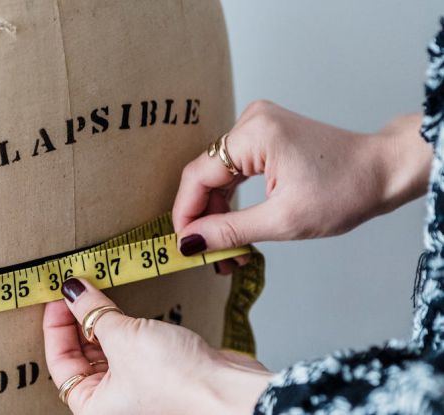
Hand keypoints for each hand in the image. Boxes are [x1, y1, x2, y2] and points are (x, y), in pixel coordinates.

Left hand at [43, 278, 271, 414]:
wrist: (229, 389)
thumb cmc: (178, 382)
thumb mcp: (123, 338)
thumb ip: (93, 312)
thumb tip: (72, 290)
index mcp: (92, 406)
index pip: (60, 362)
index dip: (56, 325)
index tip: (60, 295)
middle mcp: (111, 401)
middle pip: (80, 355)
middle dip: (77, 320)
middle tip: (76, 287)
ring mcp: (135, 386)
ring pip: (105, 348)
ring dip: (100, 319)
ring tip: (95, 289)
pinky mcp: (156, 371)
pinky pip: (129, 345)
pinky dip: (122, 324)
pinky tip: (119, 304)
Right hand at [172, 101, 428, 270]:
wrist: (383, 171)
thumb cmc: (346, 190)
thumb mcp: (284, 220)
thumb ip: (230, 231)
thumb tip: (189, 243)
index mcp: (253, 134)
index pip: (197, 176)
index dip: (185, 214)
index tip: (182, 246)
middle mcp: (250, 122)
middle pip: (206, 176)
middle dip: (204, 219)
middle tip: (209, 256)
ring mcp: (257, 126)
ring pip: (218, 176)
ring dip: (218, 214)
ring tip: (227, 251)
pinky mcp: (264, 136)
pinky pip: (233, 170)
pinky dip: (232, 201)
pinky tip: (235, 229)